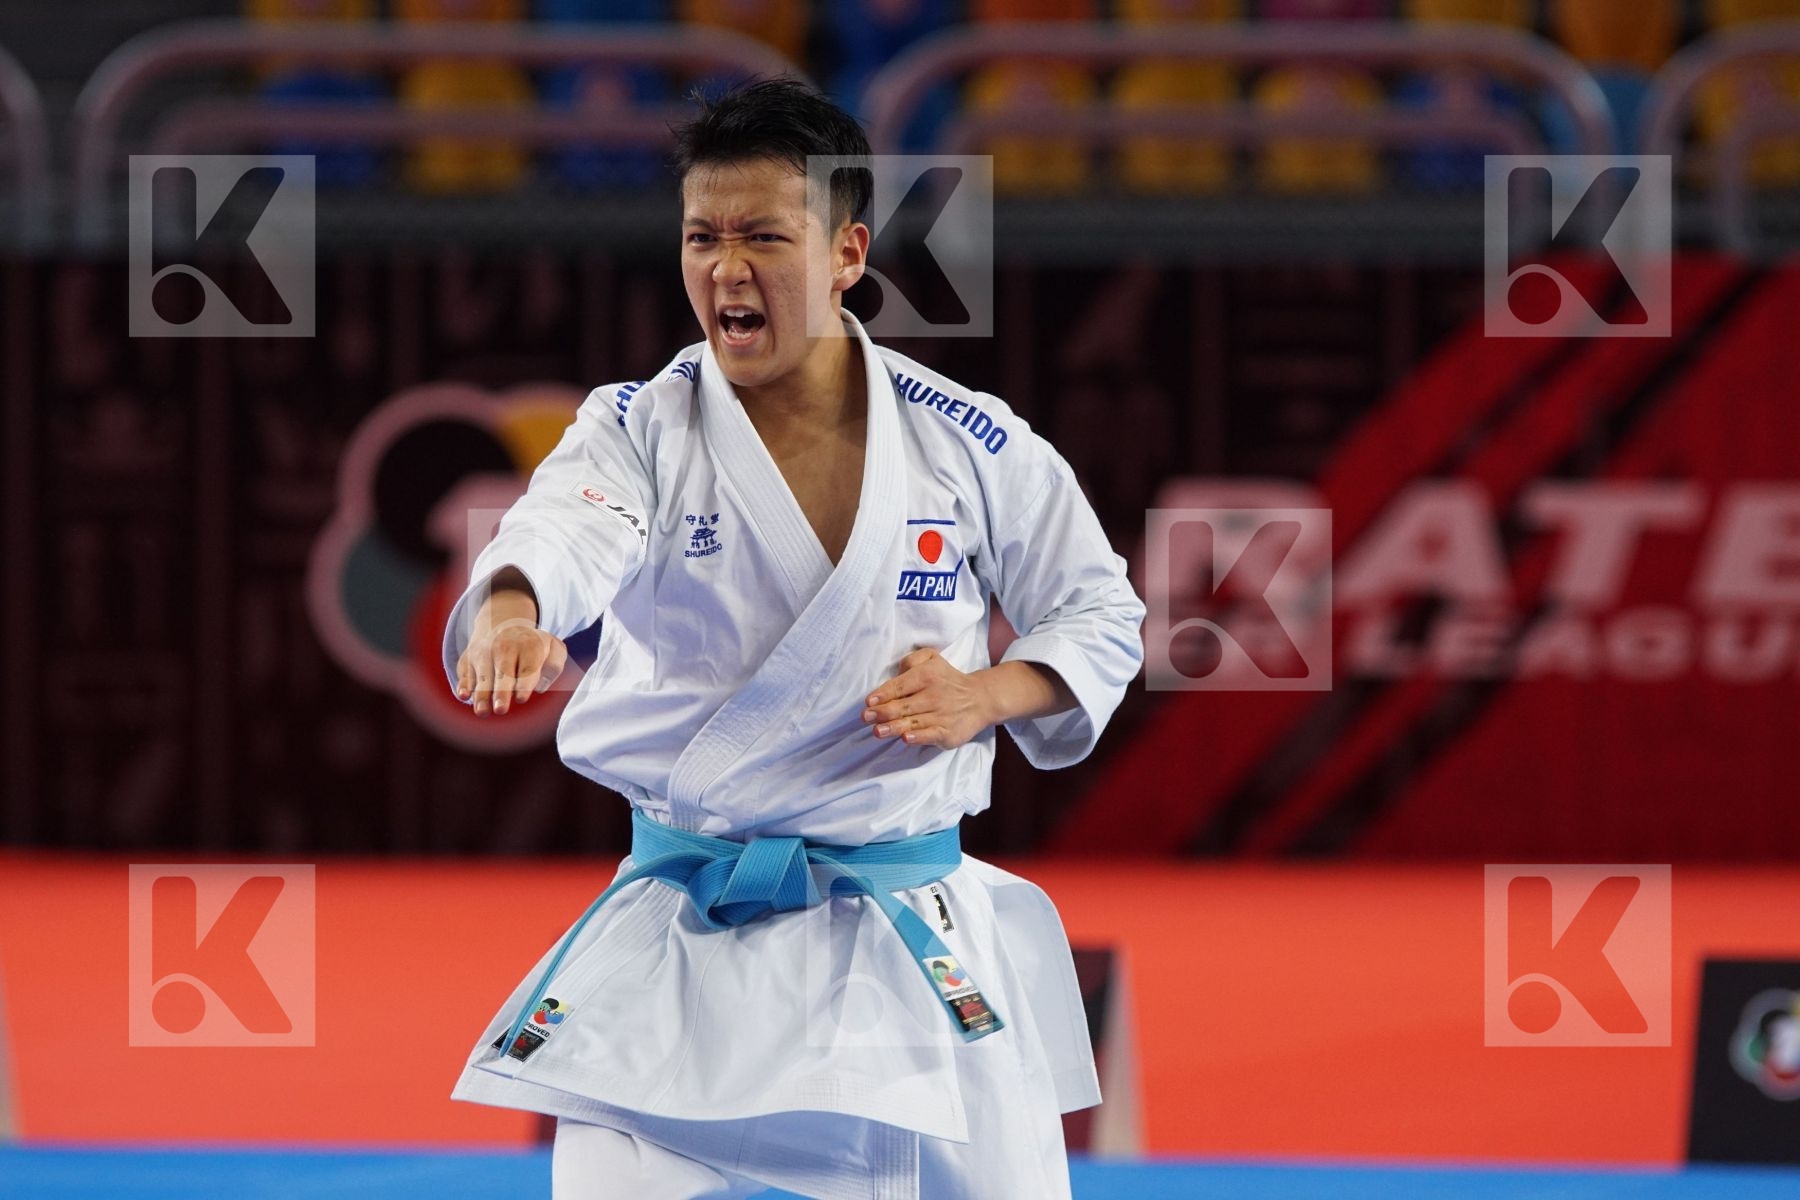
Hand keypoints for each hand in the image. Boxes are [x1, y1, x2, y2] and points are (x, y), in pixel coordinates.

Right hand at [454, 589, 568, 716]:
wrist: (503, 625)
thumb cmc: (534, 647)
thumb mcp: (553, 648)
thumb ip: (555, 665)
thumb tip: (540, 686)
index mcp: (529, 646)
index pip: (527, 668)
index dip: (524, 684)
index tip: (522, 698)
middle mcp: (504, 648)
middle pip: (503, 673)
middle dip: (501, 692)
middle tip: (501, 709)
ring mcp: (483, 653)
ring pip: (482, 676)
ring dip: (482, 695)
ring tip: (483, 711)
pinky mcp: (468, 660)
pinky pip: (464, 674)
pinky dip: (464, 685)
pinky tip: (464, 695)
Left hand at [862, 648, 994, 749]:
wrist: (980, 699)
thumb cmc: (947, 679)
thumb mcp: (932, 659)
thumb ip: (913, 660)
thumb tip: (898, 670)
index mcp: (927, 676)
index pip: (901, 685)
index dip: (883, 694)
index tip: (869, 702)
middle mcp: (933, 695)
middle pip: (903, 706)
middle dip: (883, 712)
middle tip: (866, 717)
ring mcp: (941, 715)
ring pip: (913, 722)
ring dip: (894, 727)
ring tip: (877, 731)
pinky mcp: (948, 732)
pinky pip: (931, 734)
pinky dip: (918, 737)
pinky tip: (906, 738)